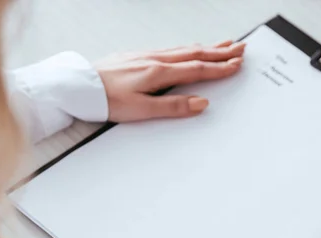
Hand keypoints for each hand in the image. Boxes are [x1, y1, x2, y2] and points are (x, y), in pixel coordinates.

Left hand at [94, 40, 244, 121]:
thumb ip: (173, 107)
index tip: (237, 65)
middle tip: (240, 48)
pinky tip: (188, 49)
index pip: (197, 69)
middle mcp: (155, 59)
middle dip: (219, 51)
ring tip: (222, 44)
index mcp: (159, 72)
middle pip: (194, 53)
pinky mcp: (136, 56)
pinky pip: (170, 49)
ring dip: (205, 46)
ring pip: (183, 48)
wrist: (80, 87)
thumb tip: (201, 103)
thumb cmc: (108, 101)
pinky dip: (187, 48)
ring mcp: (146, 55)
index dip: (219, 68)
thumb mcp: (142, 110)